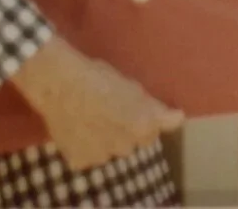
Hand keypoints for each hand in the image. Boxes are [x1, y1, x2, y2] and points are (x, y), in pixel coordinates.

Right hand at [12, 35, 183, 169]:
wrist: (59, 83)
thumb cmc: (98, 77)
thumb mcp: (132, 87)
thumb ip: (156, 108)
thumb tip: (179, 118)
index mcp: (142, 127)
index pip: (153, 131)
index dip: (142, 118)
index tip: (129, 107)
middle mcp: (125, 147)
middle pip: (131, 142)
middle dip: (125, 130)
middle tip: (108, 111)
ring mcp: (101, 156)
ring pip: (109, 150)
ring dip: (105, 140)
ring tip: (90, 118)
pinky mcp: (80, 161)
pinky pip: (88, 156)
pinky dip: (84, 146)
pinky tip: (77, 128)